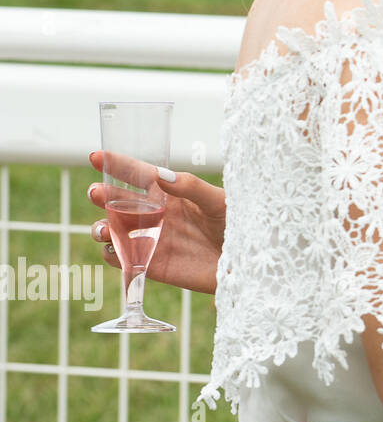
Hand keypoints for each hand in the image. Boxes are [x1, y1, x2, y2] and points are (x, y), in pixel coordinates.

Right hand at [88, 151, 226, 294]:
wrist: (248, 262)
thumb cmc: (238, 224)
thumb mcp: (219, 201)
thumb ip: (191, 188)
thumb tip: (160, 175)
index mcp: (171, 193)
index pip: (139, 175)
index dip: (118, 165)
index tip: (95, 155)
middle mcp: (156, 214)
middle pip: (119, 202)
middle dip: (103, 195)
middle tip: (96, 192)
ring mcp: (152, 239)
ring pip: (115, 231)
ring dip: (102, 227)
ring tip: (104, 227)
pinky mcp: (153, 265)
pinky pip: (124, 260)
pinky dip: (113, 255)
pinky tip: (114, 250)